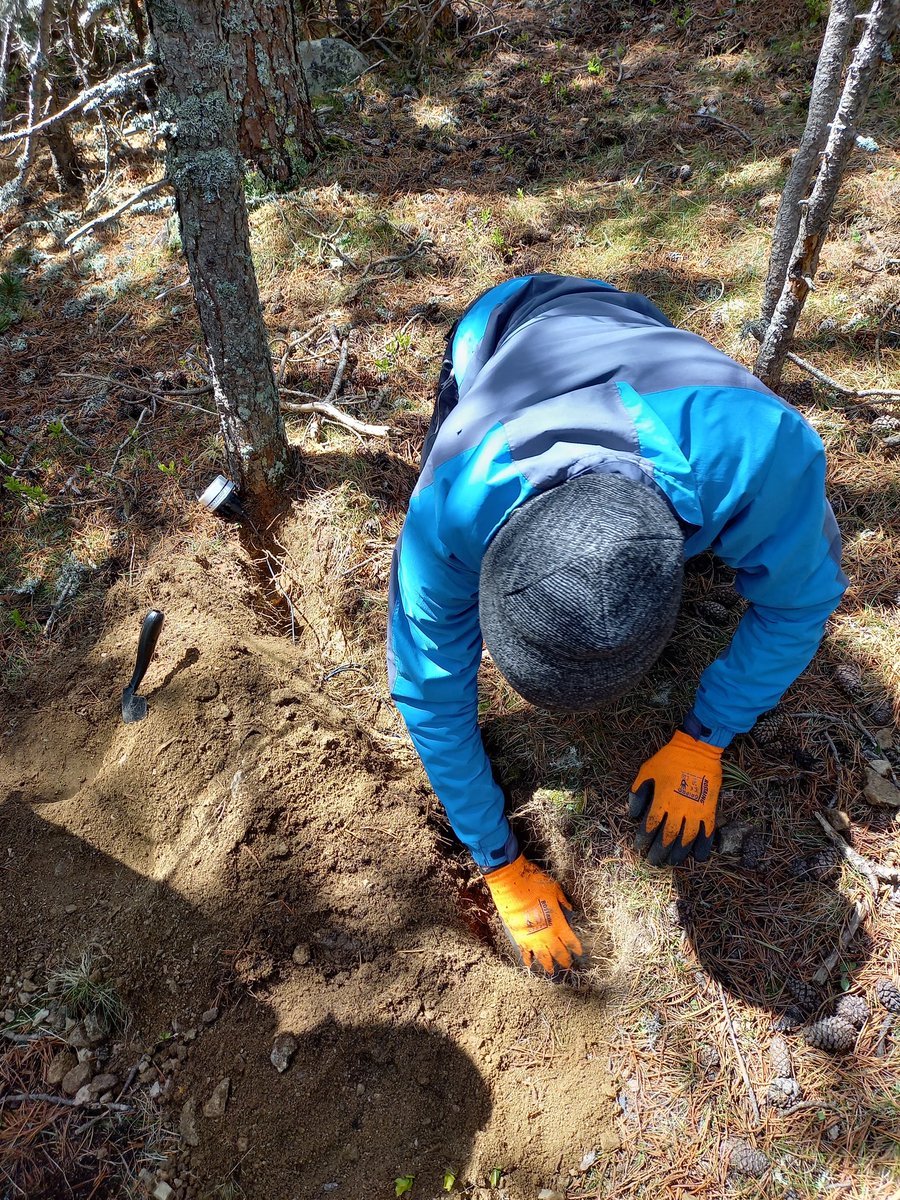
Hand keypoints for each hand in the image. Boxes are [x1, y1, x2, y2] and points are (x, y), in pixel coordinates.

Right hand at [483, 854, 583, 978]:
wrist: (510, 881)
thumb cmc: (534, 882)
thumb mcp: (554, 888)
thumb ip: (563, 901)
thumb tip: (569, 907)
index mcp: (558, 923)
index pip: (570, 941)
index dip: (576, 948)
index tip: (579, 953)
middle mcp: (546, 934)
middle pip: (559, 953)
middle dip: (565, 961)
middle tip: (568, 967)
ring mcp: (532, 937)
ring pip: (543, 957)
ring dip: (548, 965)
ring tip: (551, 971)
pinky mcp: (519, 936)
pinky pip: (525, 953)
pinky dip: (528, 960)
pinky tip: (530, 965)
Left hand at [629, 730, 721, 865]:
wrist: (697, 750)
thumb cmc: (669, 759)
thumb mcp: (646, 771)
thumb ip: (638, 793)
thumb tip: (632, 814)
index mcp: (662, 800)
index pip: (650, 826)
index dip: (644, 839)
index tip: (639, 846)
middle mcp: (679, 809)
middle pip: (667, 837)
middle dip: (659, 851)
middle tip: (653, 861)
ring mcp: (696, 811)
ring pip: (687, 839)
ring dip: (678, 853)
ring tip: (672, 862)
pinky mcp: (710, 810)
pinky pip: (708, 833)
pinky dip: (703, 847)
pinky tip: (698, 857)